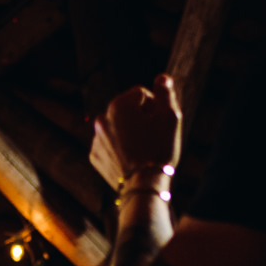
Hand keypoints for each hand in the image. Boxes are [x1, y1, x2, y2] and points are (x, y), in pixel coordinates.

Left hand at [90, 74, 181, 189]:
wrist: (143, 187)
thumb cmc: (159, 149)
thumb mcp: (170, 116)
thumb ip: (165, 92)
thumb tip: (161, 78)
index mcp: (119, 104)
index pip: (142, 94)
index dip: (156, 106)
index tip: (161, 123)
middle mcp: (102, 118)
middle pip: (127, 110)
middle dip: (140, 118)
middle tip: (154, 137)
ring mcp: (97, 139)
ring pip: (117, 128)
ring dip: (129, 133)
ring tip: (143, 150)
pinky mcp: (95, 156)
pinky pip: (109, 145)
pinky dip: (119, 148)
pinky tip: (131, 158)